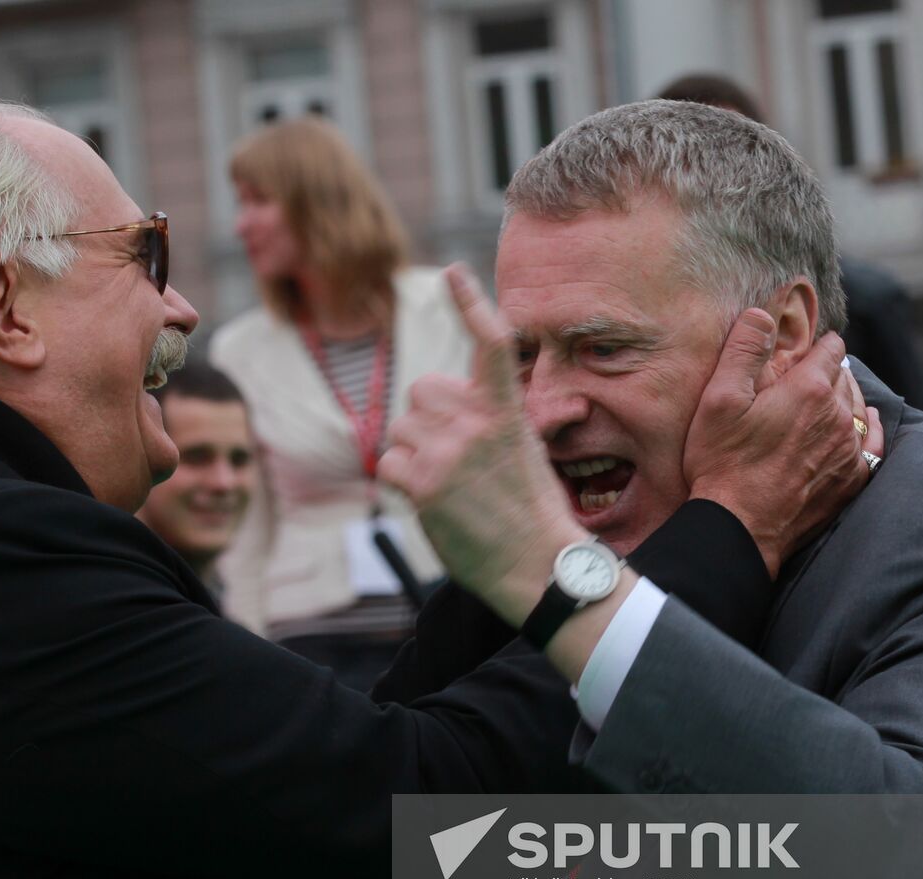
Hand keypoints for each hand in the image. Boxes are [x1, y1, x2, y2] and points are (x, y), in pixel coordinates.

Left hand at [378, 265, 580, 624]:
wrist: (535, 563)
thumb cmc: (531, 511)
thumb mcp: (522, 448)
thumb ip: (487, 419)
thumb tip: (436, 408)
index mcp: (508, 409)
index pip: (490, 344)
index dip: (471, 305)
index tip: (454, 272)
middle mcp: (476, 422)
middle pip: (422, 392)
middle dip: (428, 420)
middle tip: (456, 459)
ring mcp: (447, 451)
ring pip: (401, 430)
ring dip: (414, 454)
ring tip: (449, 486)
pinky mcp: (423, 482)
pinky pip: (388, 464)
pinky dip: (401, 483)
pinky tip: (431, 502)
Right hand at [683, 310, 883, 578]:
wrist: (740, 527)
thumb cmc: (722, 463)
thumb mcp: (718, 399)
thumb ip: (743, 349)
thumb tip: (763, 313)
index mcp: (807, 389)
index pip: (829, 348)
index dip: (815, 343)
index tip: (801, 347)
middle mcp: (837, 415)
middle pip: (844, 376)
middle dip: (827, 370)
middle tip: (803, 375)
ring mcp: (848, 449)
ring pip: (857, 406)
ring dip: (842, 397)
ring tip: (824, 396)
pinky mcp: (851, 479)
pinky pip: (872, 443)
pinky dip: (866, 427)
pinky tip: (862, 421)